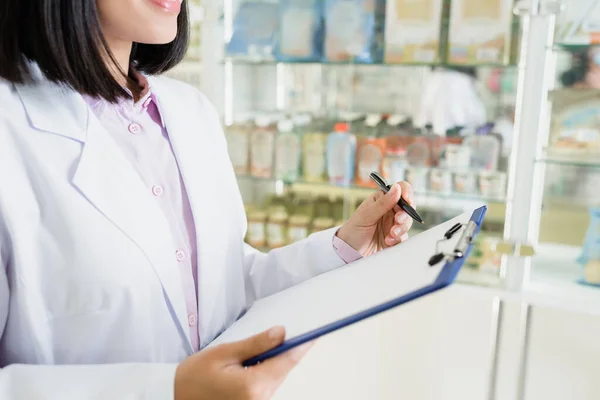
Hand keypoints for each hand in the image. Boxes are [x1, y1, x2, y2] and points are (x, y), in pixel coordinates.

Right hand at [175, 327, 312, 399]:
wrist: (175, 398)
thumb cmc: (194, 377)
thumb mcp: (224, 353)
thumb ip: (255, 344)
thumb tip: (281, 333)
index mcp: (252, 386)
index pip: (287, 361)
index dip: (302, 345)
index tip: (314, 333)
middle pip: (283, 370)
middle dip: (285, 351)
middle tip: (284, 332)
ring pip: (276, 378)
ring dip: (274, 362)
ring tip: (260, 348)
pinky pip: (267, 386)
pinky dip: (266, 372)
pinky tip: (256, 362)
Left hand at [336, 181, 414, 256]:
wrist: (349, 252)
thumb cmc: (353, 230)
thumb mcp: (365, 216)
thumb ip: (382, 203)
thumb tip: (396, 188)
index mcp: (381, 199)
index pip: (399, 190)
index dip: (406, 193)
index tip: (407, 200)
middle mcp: (389, 210)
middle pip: (407, 207)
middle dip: (404, 214)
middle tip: (398, 220)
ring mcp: (393, 224)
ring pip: (407, 222)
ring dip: (401, 228)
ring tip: (391, 234)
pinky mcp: (396, 238)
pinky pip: (404, 236)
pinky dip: (398, 239)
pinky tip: (388, 241)